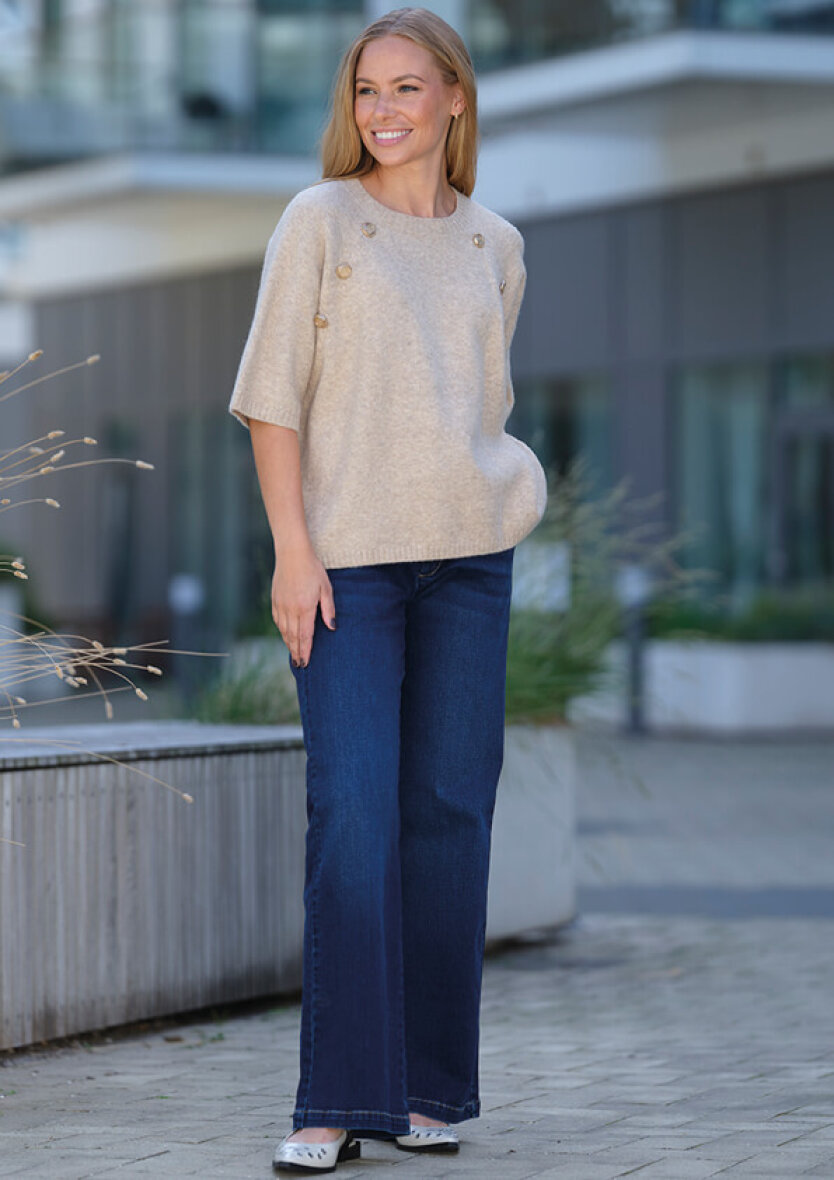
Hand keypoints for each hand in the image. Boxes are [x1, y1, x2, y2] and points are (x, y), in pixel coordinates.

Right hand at [272, 544, 335, 666]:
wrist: (292, 553)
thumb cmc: (312, 568)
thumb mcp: (326, 588)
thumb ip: (328, 609)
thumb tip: (332, 627)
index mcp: (304, 607)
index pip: (305, 635)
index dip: (306, 650)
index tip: (306, 662)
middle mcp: (290, 609)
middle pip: (293, 637)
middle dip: (296, 652)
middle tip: (299, 665)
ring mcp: (281, 605)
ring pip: (284, 630)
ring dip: (289, 644)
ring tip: (294, 654)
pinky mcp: (275, 600)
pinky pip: (278, 621)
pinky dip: (282, 632)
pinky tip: (286, 636)